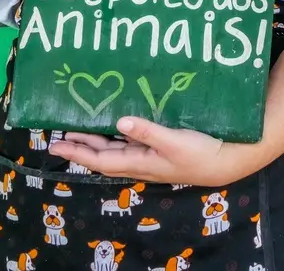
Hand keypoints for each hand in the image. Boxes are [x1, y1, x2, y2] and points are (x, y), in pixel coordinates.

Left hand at [49, 117, 266, 185]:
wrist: (227, 162)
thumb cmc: (201, 153)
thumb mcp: (175, 142)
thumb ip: (148, 131)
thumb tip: (119, 122)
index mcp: (140, 161)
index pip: (100, 159)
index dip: (78, 152)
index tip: (57, 145)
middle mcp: (140, 161)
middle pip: (103, 156)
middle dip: (81, 146)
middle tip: (59, 136)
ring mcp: (150, 157)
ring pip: (115, 150)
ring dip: (96, 141)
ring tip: (78, 131)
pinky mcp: (160, 150)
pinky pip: (129, 145)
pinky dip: (116, 137)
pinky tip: (114, 127)